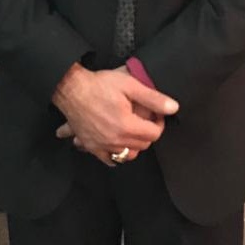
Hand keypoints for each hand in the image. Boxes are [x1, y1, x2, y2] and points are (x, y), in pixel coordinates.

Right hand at [53, 63, 178, 165]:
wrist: (71, 89)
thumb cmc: (98, 85)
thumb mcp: (129, 85)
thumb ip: (153, 98)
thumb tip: (173, 108)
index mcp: (126, 126)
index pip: (154, 134)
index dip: (159, 123)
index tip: (157, 114)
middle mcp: (115, 140)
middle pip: (143, 146)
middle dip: (148, 133)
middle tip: (146, 119)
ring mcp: (102, 146)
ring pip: (128, 155)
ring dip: (135, 145)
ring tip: (134, 131)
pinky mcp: (91, 146)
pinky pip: (109, 160)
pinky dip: (117, 155)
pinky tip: (118, 144)